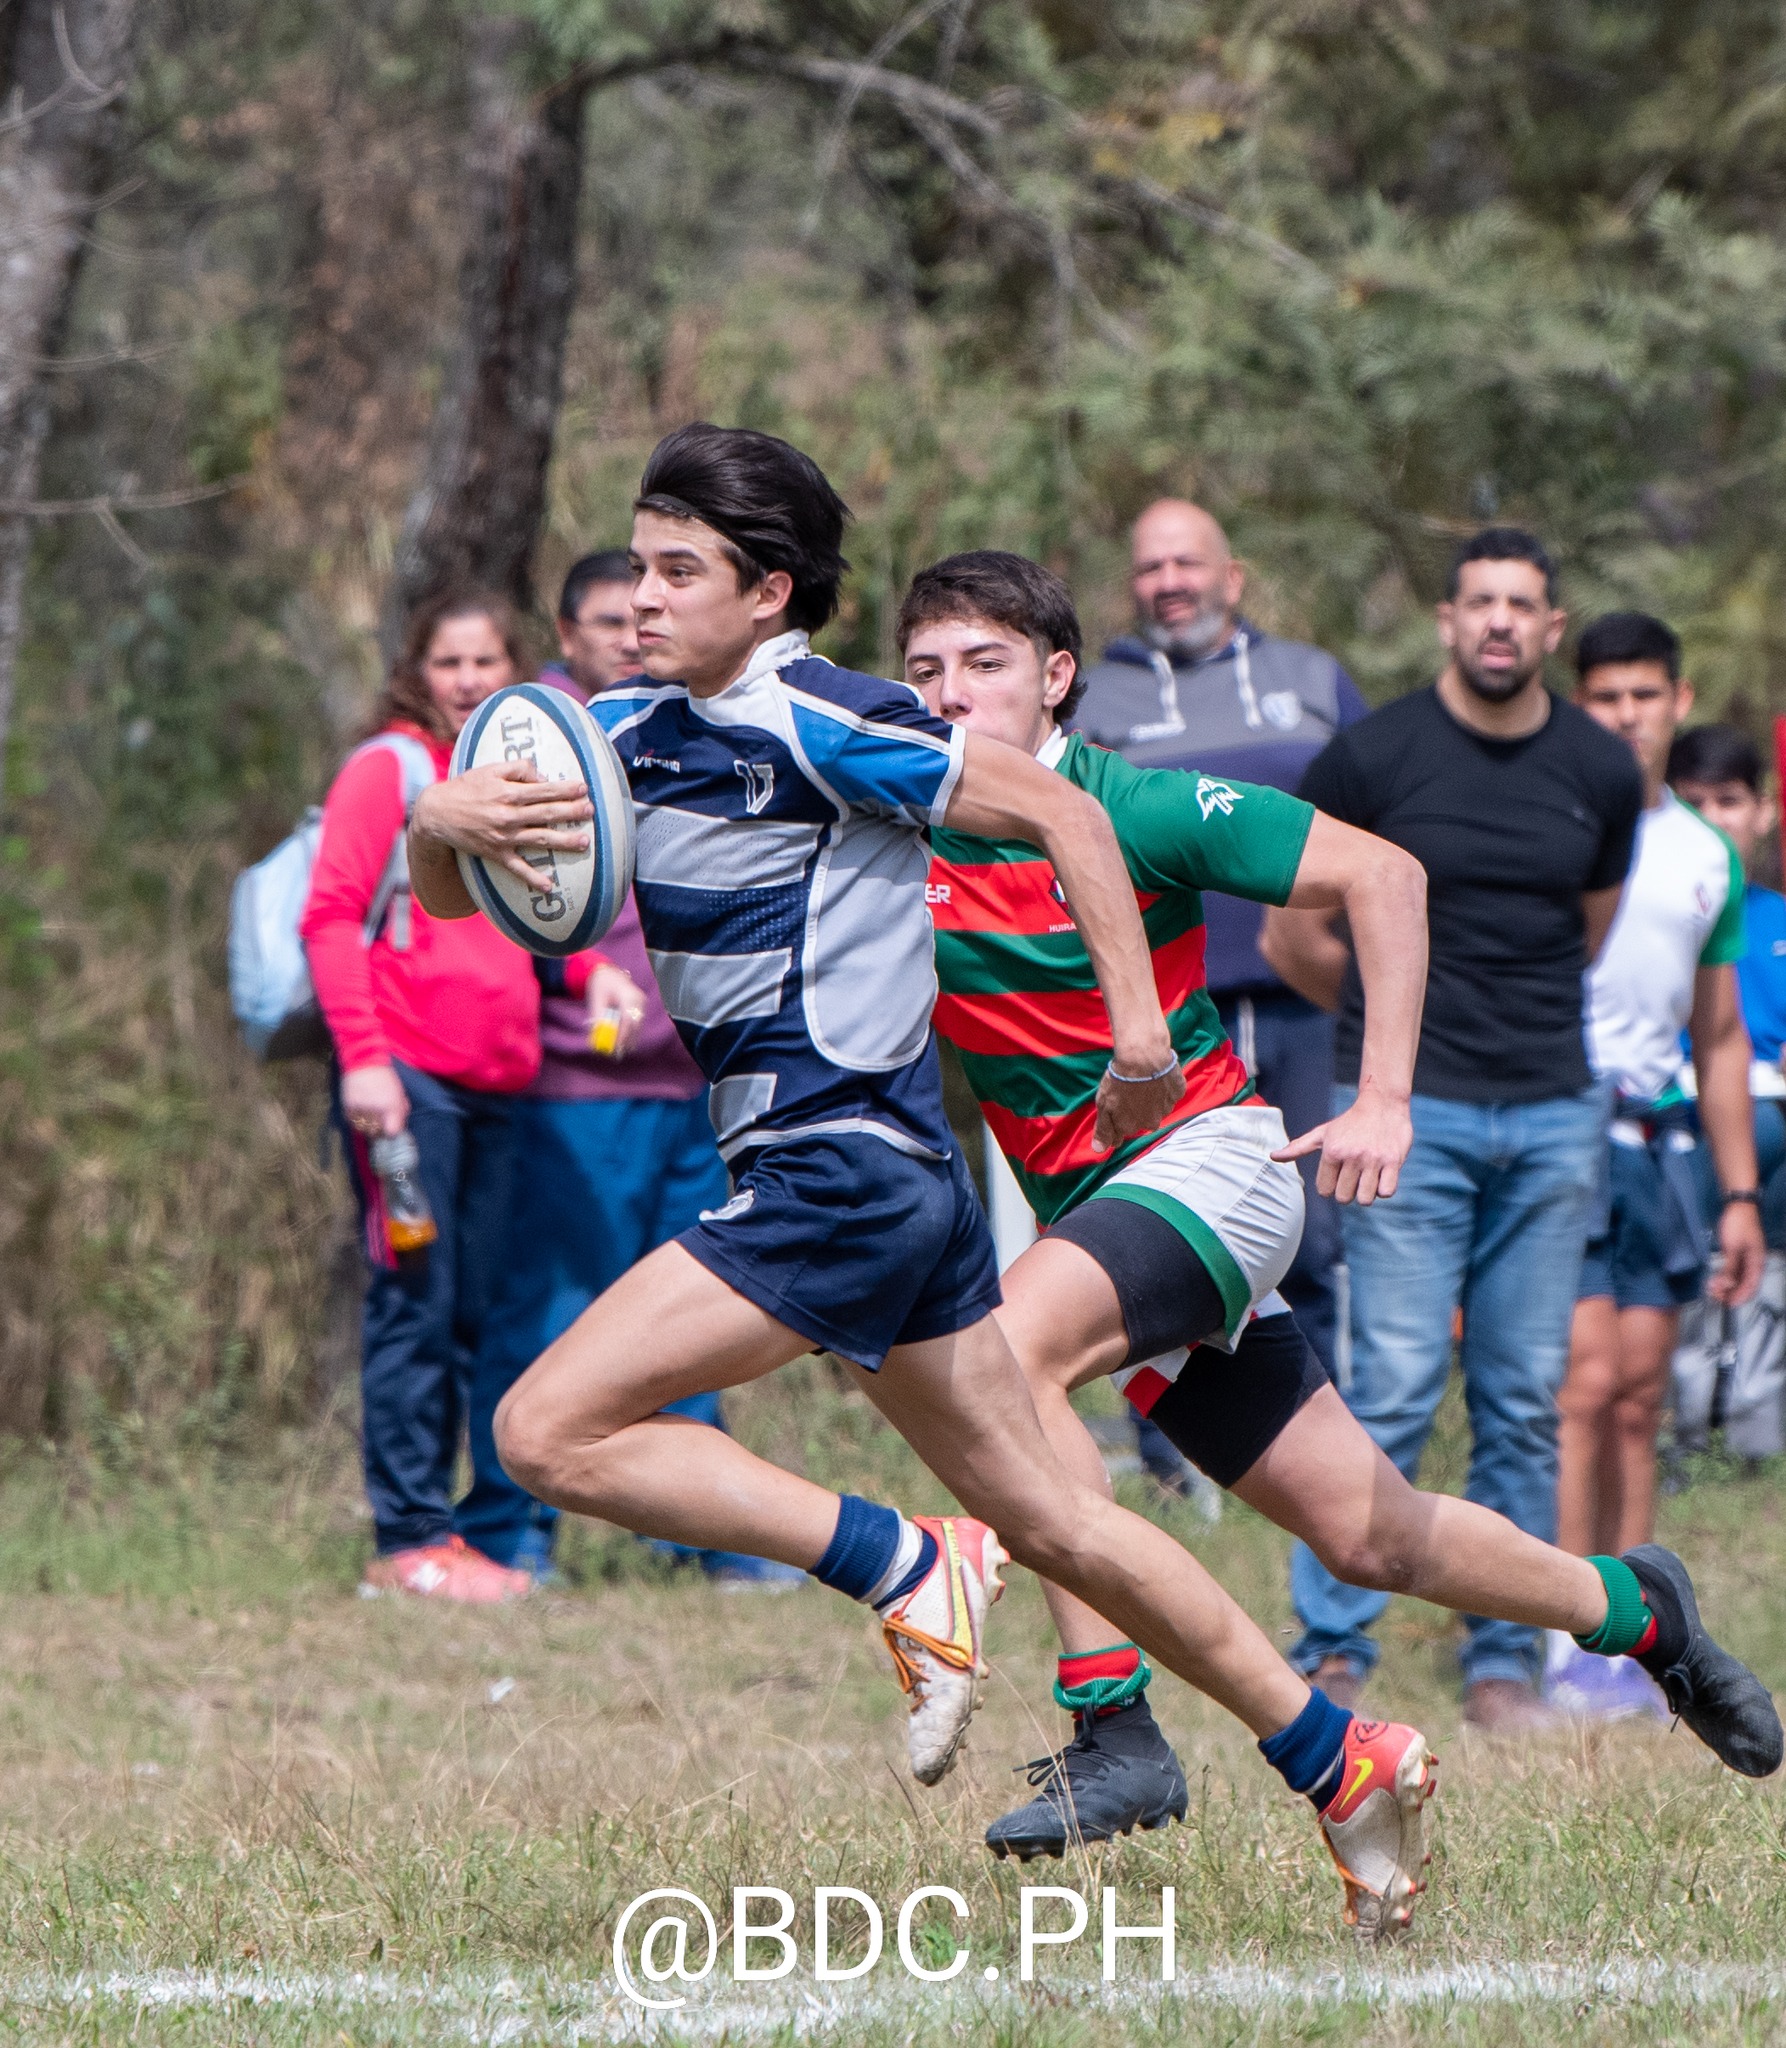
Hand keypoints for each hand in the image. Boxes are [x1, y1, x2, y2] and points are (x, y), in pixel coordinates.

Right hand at [341, 1062, 408, 1138]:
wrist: (364, 1061)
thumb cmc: (385, 1077)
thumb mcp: (399, 1094)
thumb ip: (401, 1112)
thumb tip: (397, 1128)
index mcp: (391, 1105)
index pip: (391, 1132)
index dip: (391, 1133)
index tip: (390, 1129)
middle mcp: (375, 1109)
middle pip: (375, 1133)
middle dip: (379, 1130)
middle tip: (380, 1124)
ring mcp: (359, 1108)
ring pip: (362, 1128)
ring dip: (366, 1126)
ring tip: (369, 1117)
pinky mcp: (347, 1106)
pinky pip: (351, 1121)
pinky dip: (355, 1119)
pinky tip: (360, 1111)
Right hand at [412, 761, 593, 893]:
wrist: (437, 814)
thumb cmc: (466, 788)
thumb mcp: (489, 770)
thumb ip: (518, 769)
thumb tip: (542, 776)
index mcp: (508, 793)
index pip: (544, 790)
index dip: (565, 789)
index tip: (584, 788)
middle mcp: (509, 816)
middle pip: (547, 814)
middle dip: (572, 812)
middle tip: (591, 812)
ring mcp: (504, 837)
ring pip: (540, 839)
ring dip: (563, 842)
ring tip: (584, 843)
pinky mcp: (496, 853)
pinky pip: (517, 868)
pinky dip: (532, 878)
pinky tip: (549, 886)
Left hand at [586, 962, 646, 1058]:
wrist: (606, 971)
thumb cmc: (599, 985)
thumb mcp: (596, 1000)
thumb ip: (598, 1018)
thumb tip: (597, 1037)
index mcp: (628, 996)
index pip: (628, 1019)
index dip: (623, 1035)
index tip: (616, 1047)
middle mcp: (638, 999)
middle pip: (635, 1024)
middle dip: (627, 1040)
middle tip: (618, 1053)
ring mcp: (641, 1001)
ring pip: (638, 1024)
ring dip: (630, 1037)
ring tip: (621, 1051)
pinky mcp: (640, 1005)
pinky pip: (637, 1021)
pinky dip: (631, 1031)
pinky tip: (625, 1041)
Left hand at [1092, 1056, 1184, 1153]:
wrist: (1142, 1058)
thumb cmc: (1119, 1081)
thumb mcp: (1104, 1106)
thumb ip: (1103, 1130)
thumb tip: (1099, 1151)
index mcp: (1130, 1126)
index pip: (1123, 1132)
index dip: (1119, 1120)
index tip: (1118, 1109)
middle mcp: (1150, 1122)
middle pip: (1143, 1120)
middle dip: (1137, 1109)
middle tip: (1130, 1091)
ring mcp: (1166, 1108)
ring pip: (1158, 1107)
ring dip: (1152, 1099)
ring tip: (1144, 1081)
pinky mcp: (1177, 1093)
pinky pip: (1171, 1093)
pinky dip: (1165, 1087)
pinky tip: (1158, 1077)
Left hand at [1273, 1084, 1411, 1203]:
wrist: (1382, 1103)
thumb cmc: (1349, 1122)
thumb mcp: (1322, 1133)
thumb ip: (1298, 1148)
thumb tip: (1273, 1156)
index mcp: (1332, 1151)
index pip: (1325, 1190)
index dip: (1331, 1187)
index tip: (1337, 1176)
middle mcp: (1351, 1156)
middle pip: (1344, 1198)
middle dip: (1348, 1192)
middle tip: (1353, 1177)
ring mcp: (1373, 1159)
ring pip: (1365, 1199)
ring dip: (1366, 1193)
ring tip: (1368, 1178)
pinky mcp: (1393, 1161)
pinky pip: (1386, 1193)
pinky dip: (1384, 1189)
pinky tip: (1382, 1176)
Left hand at [1709, 1198, 1765, 1305]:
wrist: (1738, 1206)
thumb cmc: (1739, 1224)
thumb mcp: (1733, 1247)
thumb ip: (1731, 1268)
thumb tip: (1727, 1285)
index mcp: (1757, 1263)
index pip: (1751, 1287)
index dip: (1740, 1297)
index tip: (1727, 1304)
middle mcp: (1754, 1263)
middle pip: (1745, 1285)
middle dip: (1731, 1293)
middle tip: (1715, 1295)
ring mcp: (1746, 1259)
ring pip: (1738, 1279)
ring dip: (1727, 1286)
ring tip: (1713, 1289)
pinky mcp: (1738, 1254)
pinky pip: (1734, 1271)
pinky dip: (1726, 1277)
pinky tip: (1717, 1280)